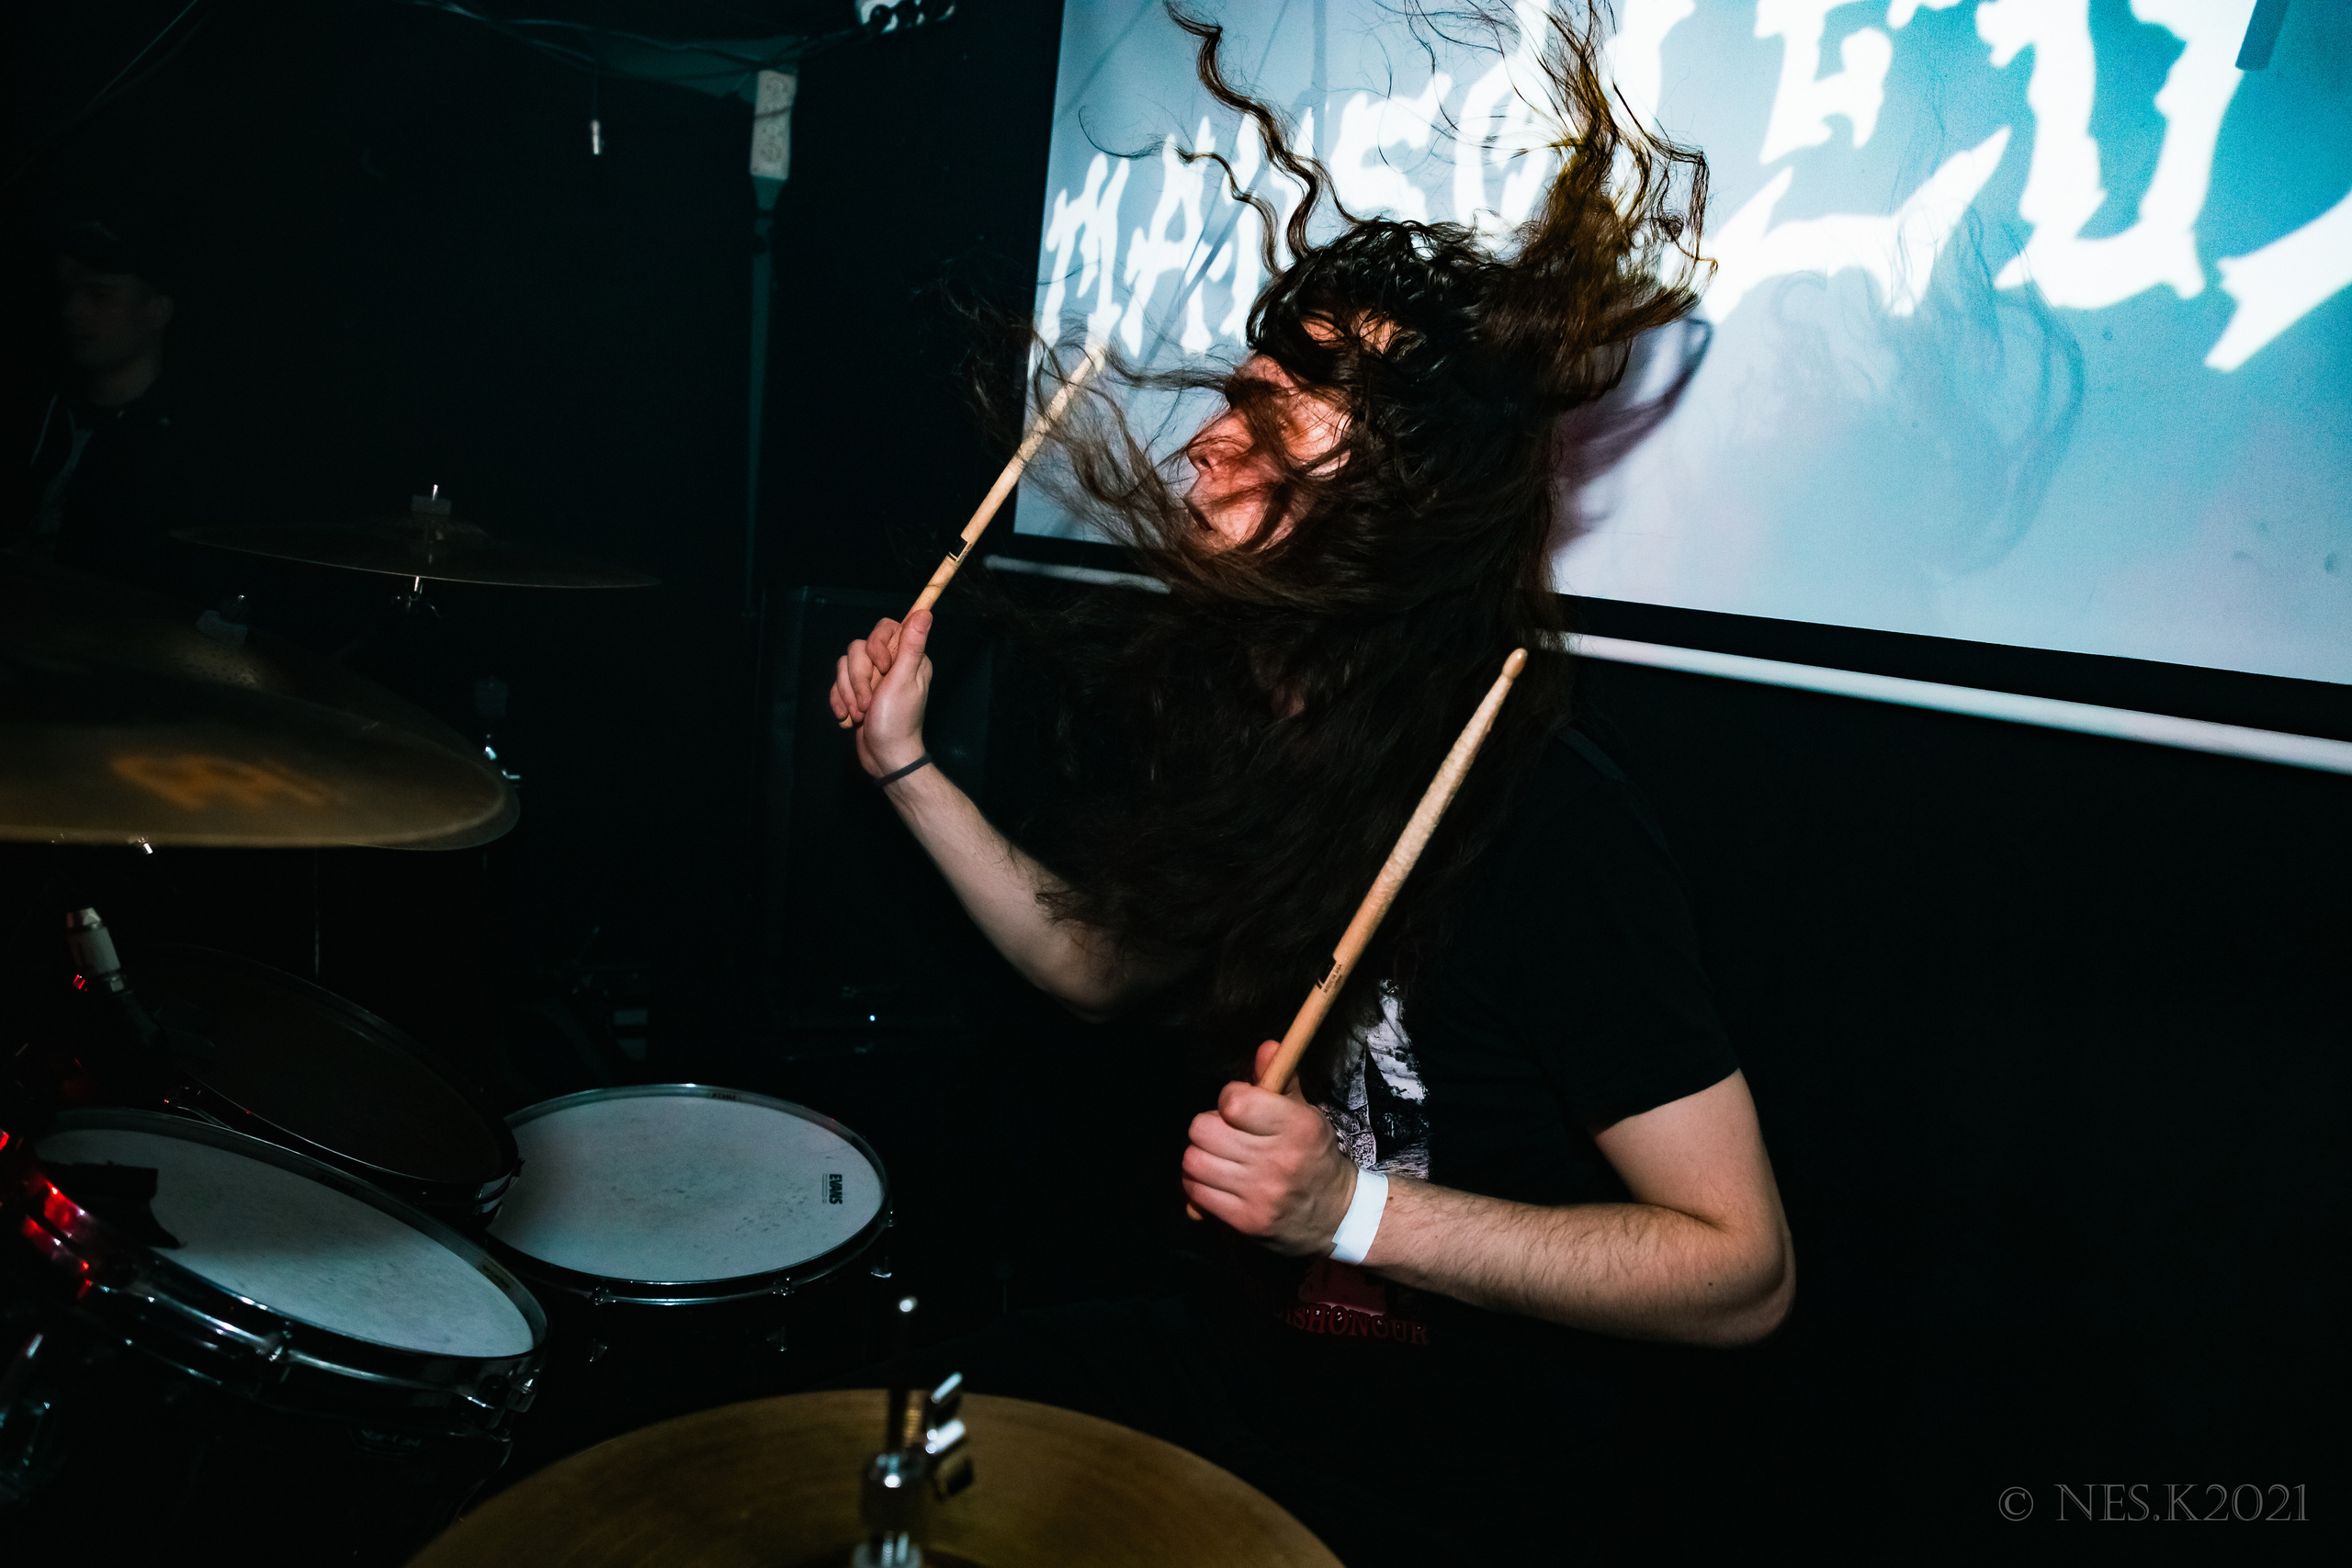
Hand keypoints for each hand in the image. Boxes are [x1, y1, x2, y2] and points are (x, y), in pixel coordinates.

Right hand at [829, 610, 932, 776]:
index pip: (885, 628)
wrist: (884, 757)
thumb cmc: (898, 722)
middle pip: (858, 648)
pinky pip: (837, 683)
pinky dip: (840, 702)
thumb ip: (911, 645)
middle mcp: (891, 664)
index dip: (877, 646)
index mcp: (909, 658)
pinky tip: (848, 718)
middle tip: (869, 701)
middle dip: (858, 678)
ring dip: (848, 693)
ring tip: (860, 713)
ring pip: (845, 666)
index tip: (883, 668)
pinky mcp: (857, 692)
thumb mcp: (904, 680)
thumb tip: (924, 612)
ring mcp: (872, 678)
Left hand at [1181, 1039, 1359, 1255]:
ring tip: (1218, 1158)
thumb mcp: (1305, 1115)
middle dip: (1209, 1128)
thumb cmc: (1313, 1156)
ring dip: (1200, 1157)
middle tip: (1225, 1135)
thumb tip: (1268, 1046)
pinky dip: (1198, 1185)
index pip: (1233, 1103)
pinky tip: (1216, 1182)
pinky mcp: (1246, 1221)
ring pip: (1193, 1162)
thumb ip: (1282, 1080)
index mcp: (1296, 1126)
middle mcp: (1277, 1160)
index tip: (1237, 1109)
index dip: (1228, 1100)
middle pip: (1203, 1130)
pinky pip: (1195, 1194)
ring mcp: (1260, 1193)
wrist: (1336, 1215)